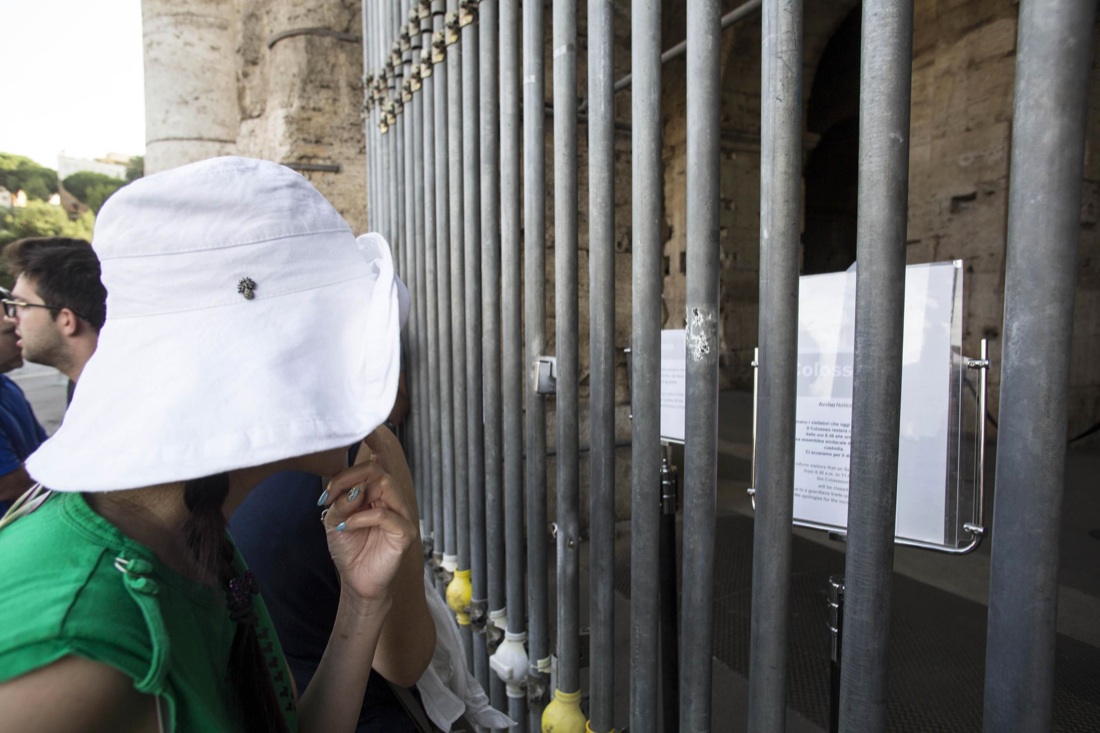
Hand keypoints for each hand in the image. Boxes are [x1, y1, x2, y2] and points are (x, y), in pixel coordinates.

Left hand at [319, 429, 417, 611]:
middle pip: (378, 470)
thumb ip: (341, 501)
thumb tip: (352, 489)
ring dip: (357, 493)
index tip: (365, 430)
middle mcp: (392, 499)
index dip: (376, 442)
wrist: (357, 582)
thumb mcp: (334, 520)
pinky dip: (363, 517)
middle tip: (329, 493)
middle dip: (350, 476)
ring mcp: (401, 514)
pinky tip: (348, 526)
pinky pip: (387, 514)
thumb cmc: (349, 549)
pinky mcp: (405, 532)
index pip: (380, 461)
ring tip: (340, 511)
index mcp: (377, 492)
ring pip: (386, 485)